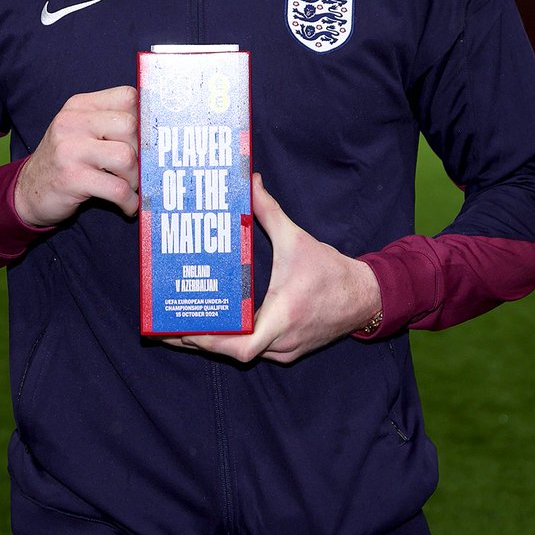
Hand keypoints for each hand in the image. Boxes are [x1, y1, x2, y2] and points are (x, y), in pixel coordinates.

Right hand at [14, 86, 138, 226]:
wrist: (26, 192)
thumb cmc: (65, 161)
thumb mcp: (80, 131)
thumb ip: (110, 122)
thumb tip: (157, 131)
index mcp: (80, 106)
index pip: (127, 96)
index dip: (144, 119)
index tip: (146, 140)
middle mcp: (73, 122)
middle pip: (130, 126)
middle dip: (141, 153)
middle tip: (135, 169)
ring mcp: (70, 149)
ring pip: (126, 157)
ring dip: (135, 178)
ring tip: (128, 187)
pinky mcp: (72, 178)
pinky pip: (117, 189)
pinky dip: (129, 201)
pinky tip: (126, 205)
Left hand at [164, 173, 381, 363]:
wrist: (364, 297)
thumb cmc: (331, 270)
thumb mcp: (297, 239)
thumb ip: (270, 212)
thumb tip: (251, 181)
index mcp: (285, 315)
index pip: (245, 347)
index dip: (214, 342)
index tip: (188, 330)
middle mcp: (284, 339)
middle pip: (235, 352)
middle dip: (201, 342)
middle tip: (169, 328)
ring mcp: (286, 350)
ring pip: (243, 353)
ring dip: (216, 343)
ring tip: (183, 325)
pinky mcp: (288, 350)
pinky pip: (255, 350)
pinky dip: (234, 341)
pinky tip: (214, 326)